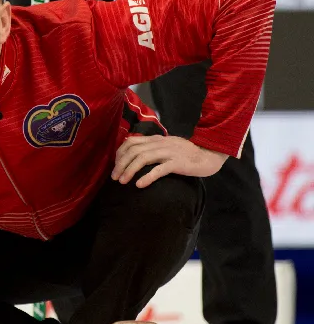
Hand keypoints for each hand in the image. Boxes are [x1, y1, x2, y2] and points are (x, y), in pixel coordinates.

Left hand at [112, 135, 228, 187]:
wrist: (209, 156)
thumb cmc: (187, 154)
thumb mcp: (167, 146)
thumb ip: (152, 147)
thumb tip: (133, 154)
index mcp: (156, 139)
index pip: (131, 141)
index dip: (119, 153)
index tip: (115, 165)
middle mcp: (160, 143)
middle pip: (133, 151)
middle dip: (120, 164)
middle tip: (115, 177)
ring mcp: (169, 152)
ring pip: (143, 158)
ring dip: (129, 170)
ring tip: (122, 182)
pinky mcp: (178, 163)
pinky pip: (159, 169)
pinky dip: (147, 177)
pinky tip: (139, 185)